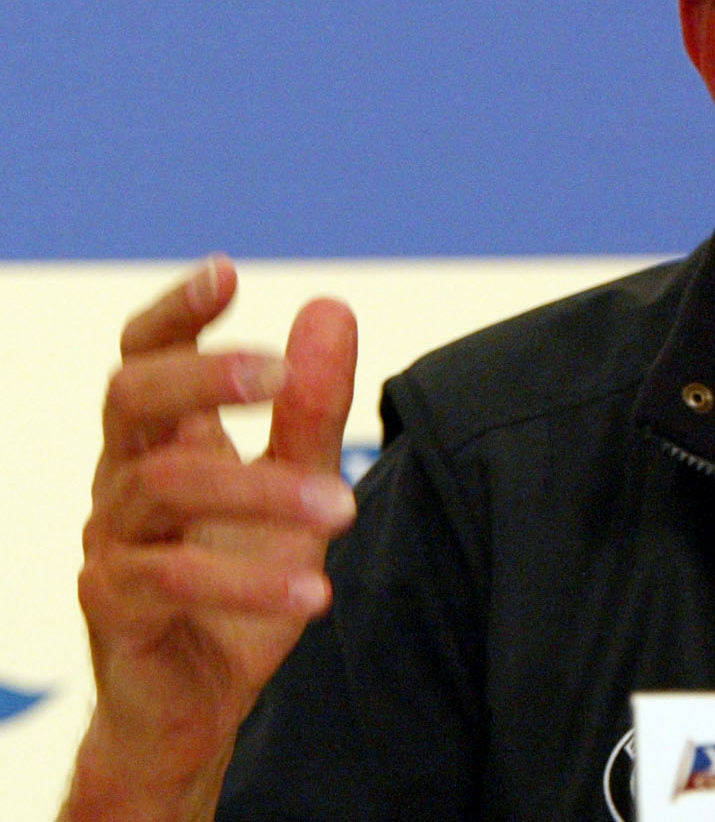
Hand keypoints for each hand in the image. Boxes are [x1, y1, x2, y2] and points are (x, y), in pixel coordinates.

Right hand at [63, 257, 357, 821]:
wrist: (200, 703)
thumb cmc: (243, 580)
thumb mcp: (297, 484)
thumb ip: (312, 407)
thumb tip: (330, 305)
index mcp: (162, 440)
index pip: (145, 355)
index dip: (175, 311)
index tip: (226, 270)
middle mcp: (123, 480)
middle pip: (130, 396)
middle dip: (202, 374)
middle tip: (278, 372)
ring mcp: (111, 543)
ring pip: (165, 486)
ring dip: (261, 492)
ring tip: (345, 509)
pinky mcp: (115, 609)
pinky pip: (173, 580)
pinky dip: (250, 583)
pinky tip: (316, 593)